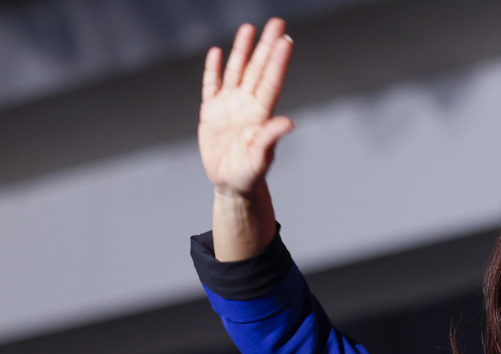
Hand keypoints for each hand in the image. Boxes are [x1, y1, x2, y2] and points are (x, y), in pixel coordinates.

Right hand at [200, 18, 295, 197]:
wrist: (231, 185)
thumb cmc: (249, 176)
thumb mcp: (260, 159)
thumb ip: (271, 139)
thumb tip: (289, 123)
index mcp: (260, 114)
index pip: (271, 81)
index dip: (278, 60)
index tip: (286, 40)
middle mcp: (247, 105)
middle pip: (258, 69)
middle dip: (266, 45)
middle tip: (277, 22)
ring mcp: (229, 106)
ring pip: (236, 71)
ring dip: (242, 50)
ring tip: (249, 28)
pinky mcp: (210, 112)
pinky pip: (211, 86)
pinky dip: (213, 69)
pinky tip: (216, 52)